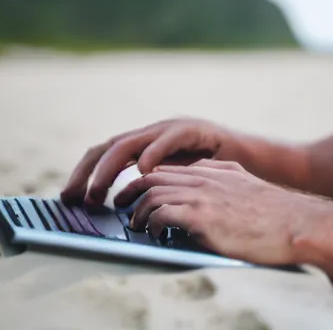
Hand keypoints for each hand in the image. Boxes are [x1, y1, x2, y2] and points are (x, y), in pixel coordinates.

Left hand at [61, 118, 230, 204]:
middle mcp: (161, 132)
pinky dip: (150, 159)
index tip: (71, 198)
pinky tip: (142, 177)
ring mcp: (176, 132)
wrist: (261, 161)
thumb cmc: (224, 179)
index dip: (89, 173)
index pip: (112, 152)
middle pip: (112, 146)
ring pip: (130, 145)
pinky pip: (165, 146)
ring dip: (110, 171)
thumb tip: (137, 200)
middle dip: (89, 172)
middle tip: (74, 199)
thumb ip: (164, 184)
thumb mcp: (188, 181)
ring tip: (99, 195)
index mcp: (155, 141)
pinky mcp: (195, 135)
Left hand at [114, 159, 332, 264]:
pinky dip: (151, 224)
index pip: (166, 168)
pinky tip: (153, 233)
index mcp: (211, 172)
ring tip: (135, 226)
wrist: (295, 223)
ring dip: (138, 211)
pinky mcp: (202, 217)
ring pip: (152, 194)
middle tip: (119, 205)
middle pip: (152, 177)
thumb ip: (221, 176)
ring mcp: (202, 196)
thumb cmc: (272, 211)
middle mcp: (202, 179)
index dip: (143, 179)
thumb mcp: (243, 182)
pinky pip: (161, 214)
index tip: (133, 192)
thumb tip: (205, 178)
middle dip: (129, 191)